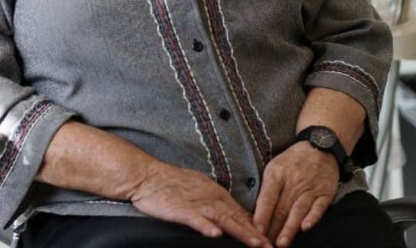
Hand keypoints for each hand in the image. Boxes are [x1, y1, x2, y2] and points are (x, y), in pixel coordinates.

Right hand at [130, 162, 271, 247]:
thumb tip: (230, 216)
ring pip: (223, 218)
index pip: (239, 212)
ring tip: (255, 243)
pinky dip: (205, 225)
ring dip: (240, 231)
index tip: (269, 239)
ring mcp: (195, 203)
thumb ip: (214, 202)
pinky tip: (215, 233)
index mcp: (214, 192)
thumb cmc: (168, 183)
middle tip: (270, 246)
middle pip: (236, 217)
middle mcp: (209, 197)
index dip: (255, 227)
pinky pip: (195, 218)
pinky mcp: (179, 208)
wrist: (145, 175)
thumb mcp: (197, 189)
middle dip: (255, 233)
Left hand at [253, 142, 338, 246]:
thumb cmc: (292, 161)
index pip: (267, 198)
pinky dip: (312, 217)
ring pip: (298, 210)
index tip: (256, 230)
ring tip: (281, 243)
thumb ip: (267, 189)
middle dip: (273, 228)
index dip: (261, 215)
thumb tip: (257, 212)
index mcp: (277, 174)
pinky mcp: (325, 193)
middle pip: (281, 208)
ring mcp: (310, 188)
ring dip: (289, 228)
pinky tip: (305, 227)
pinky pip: (318, 207)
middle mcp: (293, 181)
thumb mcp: (273, 168)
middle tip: (266, 244)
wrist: (319, 148)